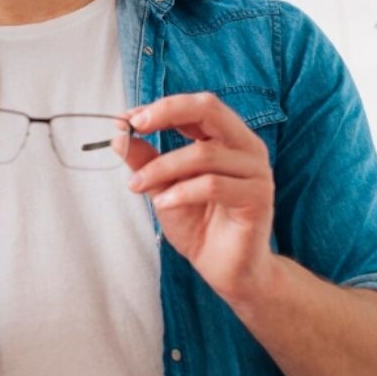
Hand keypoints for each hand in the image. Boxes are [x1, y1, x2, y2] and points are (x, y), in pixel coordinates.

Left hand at [125, 93, 276, 304]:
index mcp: (226, 138)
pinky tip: (163, 204)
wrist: (225, 269)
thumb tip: (118, 135)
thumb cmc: (199, 224)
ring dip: (162, 167)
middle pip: (209, 110)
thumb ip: (145, 160)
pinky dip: (181, 192)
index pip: (197, 106)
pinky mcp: (258, 198)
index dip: (161, 107)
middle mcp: (246, 148)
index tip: (127, 118)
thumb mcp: (163, 187)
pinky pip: (213, 185)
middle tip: (135, 126)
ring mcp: (256, 172)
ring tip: (137, 185)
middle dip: (167, 113)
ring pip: (204, 153)